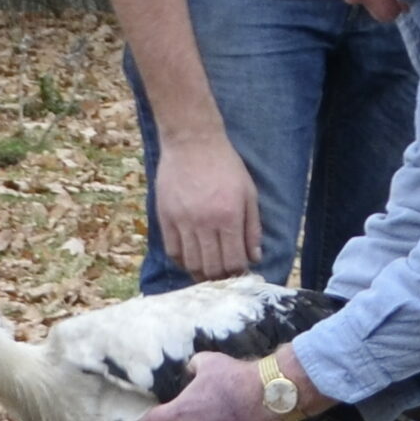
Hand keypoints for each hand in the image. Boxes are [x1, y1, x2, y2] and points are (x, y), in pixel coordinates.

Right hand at [155, 132, 262, 282]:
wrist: (192, 142)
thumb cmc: (226, 166)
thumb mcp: (248, 193)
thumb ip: (252, 228)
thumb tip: (254, 257)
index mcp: (229, 217)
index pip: (233, 262)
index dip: (238, 274)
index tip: (240, 273)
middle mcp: (204, 223)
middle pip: (211, 268)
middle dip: (220, 278)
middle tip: (224, 277)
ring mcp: (182, 221)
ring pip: (190, 263)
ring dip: (200, 273)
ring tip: (208, 271)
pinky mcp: (164, 217)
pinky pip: (172, 250)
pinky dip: (182, 260)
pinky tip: (191, 258)